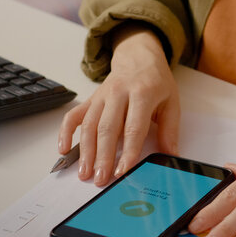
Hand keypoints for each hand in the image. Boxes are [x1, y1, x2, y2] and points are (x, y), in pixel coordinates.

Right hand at [58, 24, 179, 185]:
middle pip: (107, 129)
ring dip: (85, 151)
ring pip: (89, 125)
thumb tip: (170, 155)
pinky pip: (73, 116)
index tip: (123, 171)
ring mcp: (101, 96)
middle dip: (103, 156)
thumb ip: (170, 129)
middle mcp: (118, 93)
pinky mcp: (90, 99)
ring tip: (85, 173)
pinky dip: (66, 132)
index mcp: (142, 93)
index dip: (128, 151)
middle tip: (101, 179)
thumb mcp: (171, 102)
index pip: (133, 127)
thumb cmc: (156, 82)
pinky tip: (64, 150)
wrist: (139, 57)